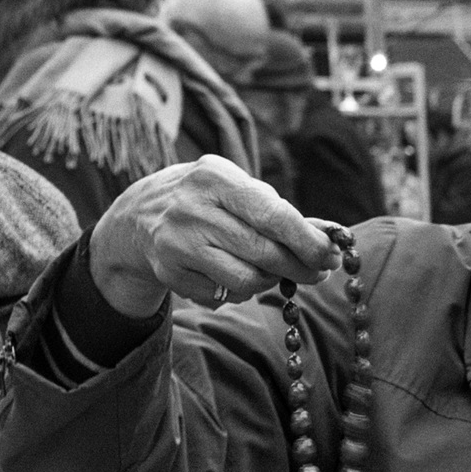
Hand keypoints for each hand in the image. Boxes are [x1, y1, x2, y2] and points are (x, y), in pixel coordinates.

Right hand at [90, 155, 340, 317]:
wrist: (138, 217)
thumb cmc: (208, 201)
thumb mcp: (237, 190)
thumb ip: (281, 213)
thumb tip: (332, 242)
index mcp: (215, 176)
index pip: (274, 216)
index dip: (309, 242)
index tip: (332, 257)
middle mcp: (192, 207)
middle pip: (265, 252)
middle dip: (299, 268)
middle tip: (316, 273)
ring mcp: (177, 241)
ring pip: (248, 280)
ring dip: (269, 281)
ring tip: (269, 270)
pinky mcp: (170, 272)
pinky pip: (225, 295)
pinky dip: (240, 291)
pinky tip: (232, 274)